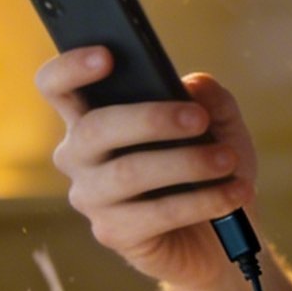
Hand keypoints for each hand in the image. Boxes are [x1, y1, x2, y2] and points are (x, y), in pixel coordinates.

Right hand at [34, 46, 256, 289]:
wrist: (220, 234)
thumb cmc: (208, 170)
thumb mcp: (220, 126)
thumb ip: (210, 98)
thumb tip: (193, 86)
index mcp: (92, 117)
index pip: (57, 87)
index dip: (71, 67)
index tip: (107, 55)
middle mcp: (80, 157)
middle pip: (95, 128)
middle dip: (151, 119)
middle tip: (199, 119)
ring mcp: (92, 198)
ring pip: (127, 172)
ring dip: (186, 163)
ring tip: (227, 159)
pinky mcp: (114, 234)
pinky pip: (156, 214)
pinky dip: (203, 200)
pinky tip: (234, 192)